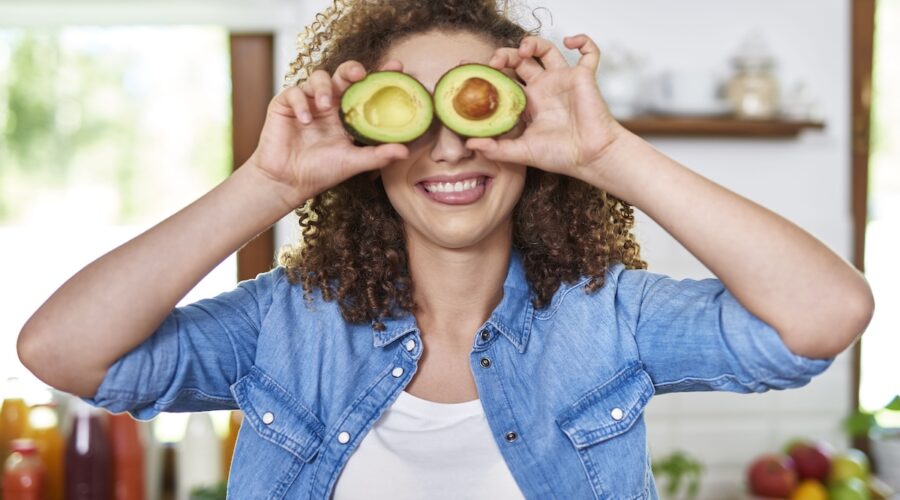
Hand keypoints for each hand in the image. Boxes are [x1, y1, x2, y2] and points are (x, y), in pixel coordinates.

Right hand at [247, 60, 408, 207]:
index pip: (365, 89)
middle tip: (359, 73)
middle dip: (351, 69)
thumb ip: (377, 155)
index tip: (397, 67)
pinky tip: (305, 120)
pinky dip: (301, 103)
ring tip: (325, 106)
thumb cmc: (321, 172)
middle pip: (343, 74)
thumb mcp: (352, 162)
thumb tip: (405, 151)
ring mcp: (308, 102)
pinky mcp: (285, 104)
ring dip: (324, 88)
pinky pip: (294, 92)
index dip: (380, 76)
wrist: (287, 182)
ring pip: (318, 77)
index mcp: (347, 114)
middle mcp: (329, 104)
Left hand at [466, 34, 626, 181]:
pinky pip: (589, 52)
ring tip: (524, 50)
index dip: (488, 72)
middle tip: (495, 62)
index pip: (505, 79)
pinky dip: (583, 41)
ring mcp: (563, 80)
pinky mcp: (584, 77)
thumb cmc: (561, 156)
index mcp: (529, 102)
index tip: (471, 68)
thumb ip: (496, 148)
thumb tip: (470, 143)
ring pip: (546, 49)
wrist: (590, 158)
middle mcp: (544, 88)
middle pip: (520, 60)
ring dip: (533, 43)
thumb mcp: (522, 152)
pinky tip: (570, 41)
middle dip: (505, 55)